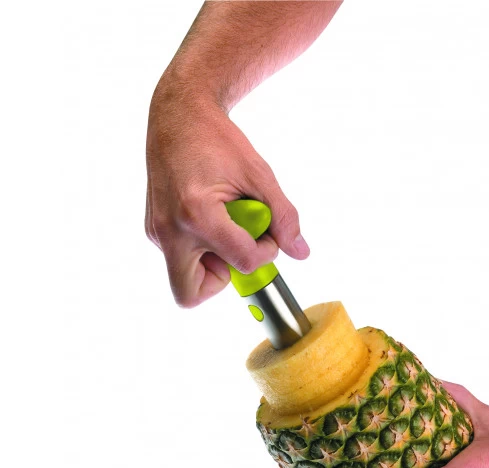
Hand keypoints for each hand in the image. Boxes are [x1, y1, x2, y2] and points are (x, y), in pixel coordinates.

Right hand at [145, 67, 308, 307]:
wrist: (178, 116)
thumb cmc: (217, 140)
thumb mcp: (259, 174)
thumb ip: (283, 216)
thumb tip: (300, 252)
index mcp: (197, 214)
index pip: (241, 261)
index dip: (265, 252)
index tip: (266, 233)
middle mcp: (169, 229)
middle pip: (190, 295)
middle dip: (222, 280)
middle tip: (234, 249)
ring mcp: (156, 232)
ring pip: (185, 278)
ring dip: (213, 261)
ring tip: (225, 224)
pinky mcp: (153, 229)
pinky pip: (180, 257)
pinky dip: (202, 248)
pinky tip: (210, 216)